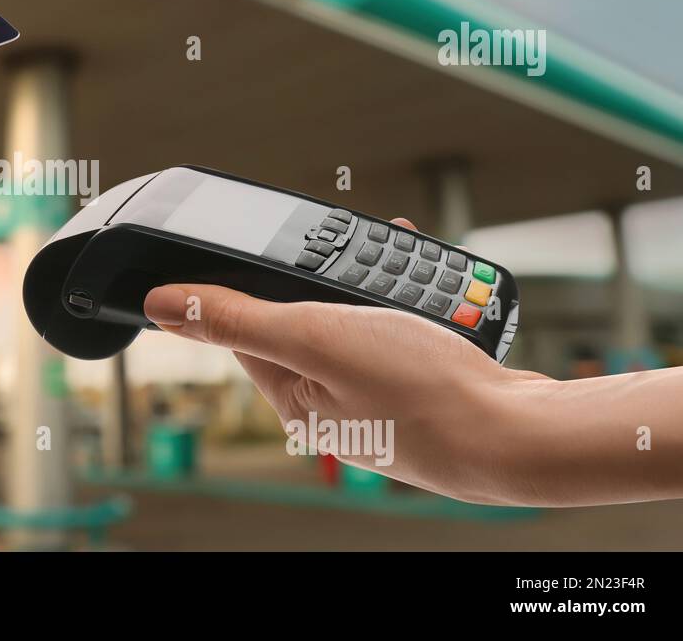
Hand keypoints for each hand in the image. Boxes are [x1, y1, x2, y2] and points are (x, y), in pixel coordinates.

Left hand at [143, 218, 682, 506]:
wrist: (521, 434)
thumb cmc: (419, 394)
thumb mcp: (313, 337)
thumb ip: (237, 317)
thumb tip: (162, 305)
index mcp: (291, 398)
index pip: (250, 329)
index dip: (260, 282)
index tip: (284, 250)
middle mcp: (332, 403)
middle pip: (311, 319)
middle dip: (332, 278)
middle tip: (354, 248)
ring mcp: (382, 399)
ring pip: (364, 320)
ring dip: (378, 282)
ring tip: (399, 255)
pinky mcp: (426, 390)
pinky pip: (407, 331)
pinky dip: (416, 301)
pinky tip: (433, 285)